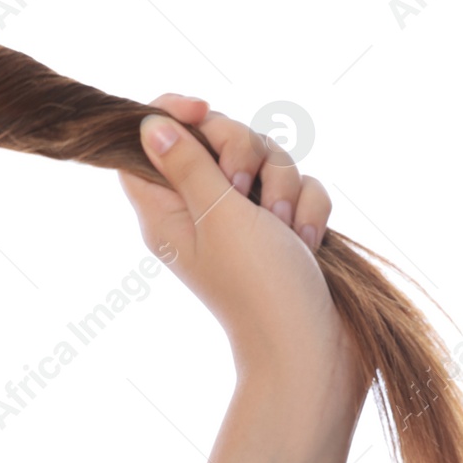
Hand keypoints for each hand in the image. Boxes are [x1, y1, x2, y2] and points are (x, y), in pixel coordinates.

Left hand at [117, 94, 368, 462]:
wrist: (314, 351)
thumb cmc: (260, 286)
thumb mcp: (219, 216)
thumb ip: (189, 164)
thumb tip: (148, 125)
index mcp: (168, 209)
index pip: (149, 141)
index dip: (173, 114)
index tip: (203, 110)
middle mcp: (203, 208)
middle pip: (216, 137)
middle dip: (246, 151)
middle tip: (248, 191)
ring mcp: (247, 218)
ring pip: (266, 157)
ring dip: (285, 185)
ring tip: (286, 228)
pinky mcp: (285, 226)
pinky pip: (299, 186)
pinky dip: (309, 207)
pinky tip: (308, 241)